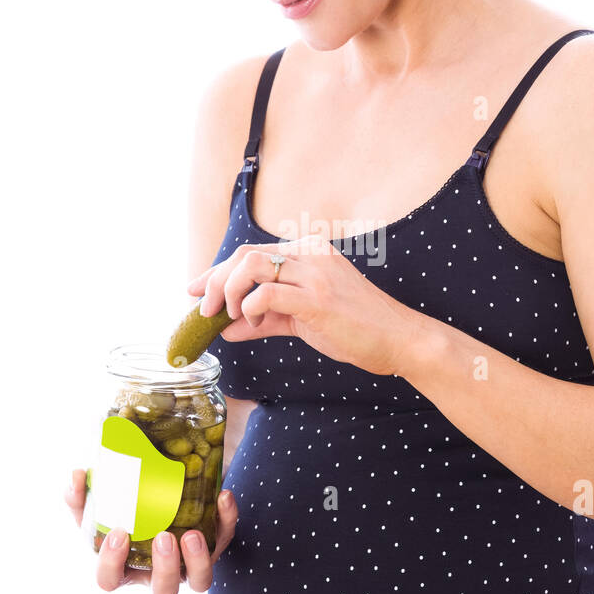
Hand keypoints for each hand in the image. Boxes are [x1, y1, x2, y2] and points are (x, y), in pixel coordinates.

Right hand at [64, 469, 238, 593]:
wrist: (166, 485)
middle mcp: (158, 571)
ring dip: (198, 560)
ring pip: (199, 581)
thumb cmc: (127, 506)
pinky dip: (226, 519)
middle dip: (165, 568)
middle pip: (164, 591)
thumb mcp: (100, 502)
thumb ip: (83, 494)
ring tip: (193, 533)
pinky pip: (225, 537)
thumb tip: (76, 476)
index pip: (111, 580)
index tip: (119, 533)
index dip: (113, 564)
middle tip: (164, 537)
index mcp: (125, 565)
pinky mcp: (215, 543)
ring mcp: (189, 562)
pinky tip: (222, 497)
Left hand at [187, 235, 422, 375]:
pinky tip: (250, 323)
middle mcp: (310, 255)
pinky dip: (249, 309)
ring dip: (229, 292)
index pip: (250, 253)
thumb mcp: (302, 320)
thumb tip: (227, 330)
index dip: (216, 272)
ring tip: (228, 316)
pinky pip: (267, 294)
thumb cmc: (355, 328)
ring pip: (252, 266)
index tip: (194, 291)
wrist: (399, 339)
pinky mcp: (318, 298)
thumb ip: (265, 320)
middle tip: (203, 311)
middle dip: (214, 282)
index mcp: (308, 253)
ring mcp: (315, 273)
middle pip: (244, 255)